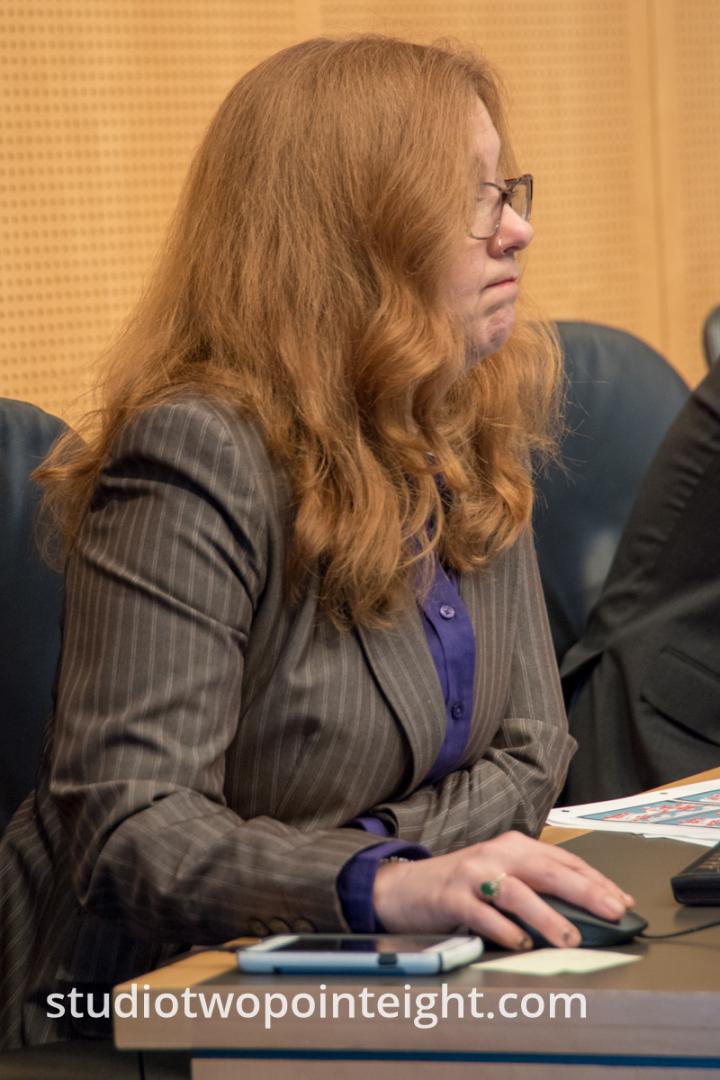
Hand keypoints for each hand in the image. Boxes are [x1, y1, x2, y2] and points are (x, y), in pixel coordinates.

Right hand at [373, 831, 634, 949]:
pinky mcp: (451, 897)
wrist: (404, 887)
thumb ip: (535, 887)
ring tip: (570, 937)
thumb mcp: (501, 876)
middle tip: (613, 911)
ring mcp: (473, 874)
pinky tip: (520, 944)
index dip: (596, 880)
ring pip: (518, 892)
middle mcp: (496, 854)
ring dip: (547, 916)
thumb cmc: (460, 885)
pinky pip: (482, 913)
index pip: (564, 861)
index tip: (623, 901)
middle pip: (548, 870)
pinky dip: (503, 929)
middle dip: (585, 891)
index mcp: (514, 846)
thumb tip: (584, 912)